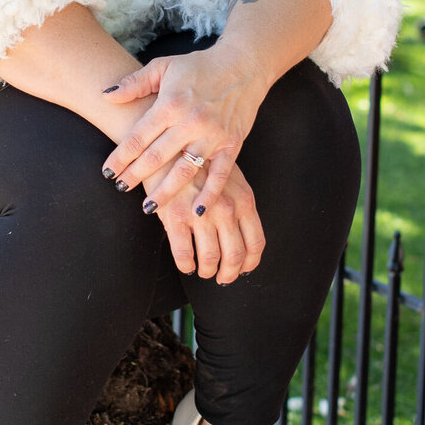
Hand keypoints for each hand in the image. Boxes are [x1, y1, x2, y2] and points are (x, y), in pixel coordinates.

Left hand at [101, 43, 266, 212]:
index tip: (108, 172)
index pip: (138, 137)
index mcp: (170, 104)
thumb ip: (135, 82)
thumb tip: (106, 96)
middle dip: (135, 175)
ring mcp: (212, 136)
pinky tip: (196, 211)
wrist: (243, 65)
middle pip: (156, 157)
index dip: (120, 157)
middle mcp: (190, 122)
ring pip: (184, 171)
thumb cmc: (199, 66)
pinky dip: (209, 195)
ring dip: (165, 192)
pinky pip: (219, 175)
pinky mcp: (231, 145)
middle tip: (120, 188)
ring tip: (148, 207)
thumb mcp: (163, 66)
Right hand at [145, 158, 264, 282]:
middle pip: (234, 256)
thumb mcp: (229, 178)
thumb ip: (238, 204)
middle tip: (221, 278)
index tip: (241, 270)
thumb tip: (242, 236)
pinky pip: (184, 254)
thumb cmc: (200, 163)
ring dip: (207, 271)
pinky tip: (186, 264)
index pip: (255, 242)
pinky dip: (186, 265)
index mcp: (244, 200)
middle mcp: (226, 208)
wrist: (168, 146)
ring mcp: (201, 213)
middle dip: (228, 273)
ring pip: (210, 259)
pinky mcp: (176, 217)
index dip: (249, 263)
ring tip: (202, 270)